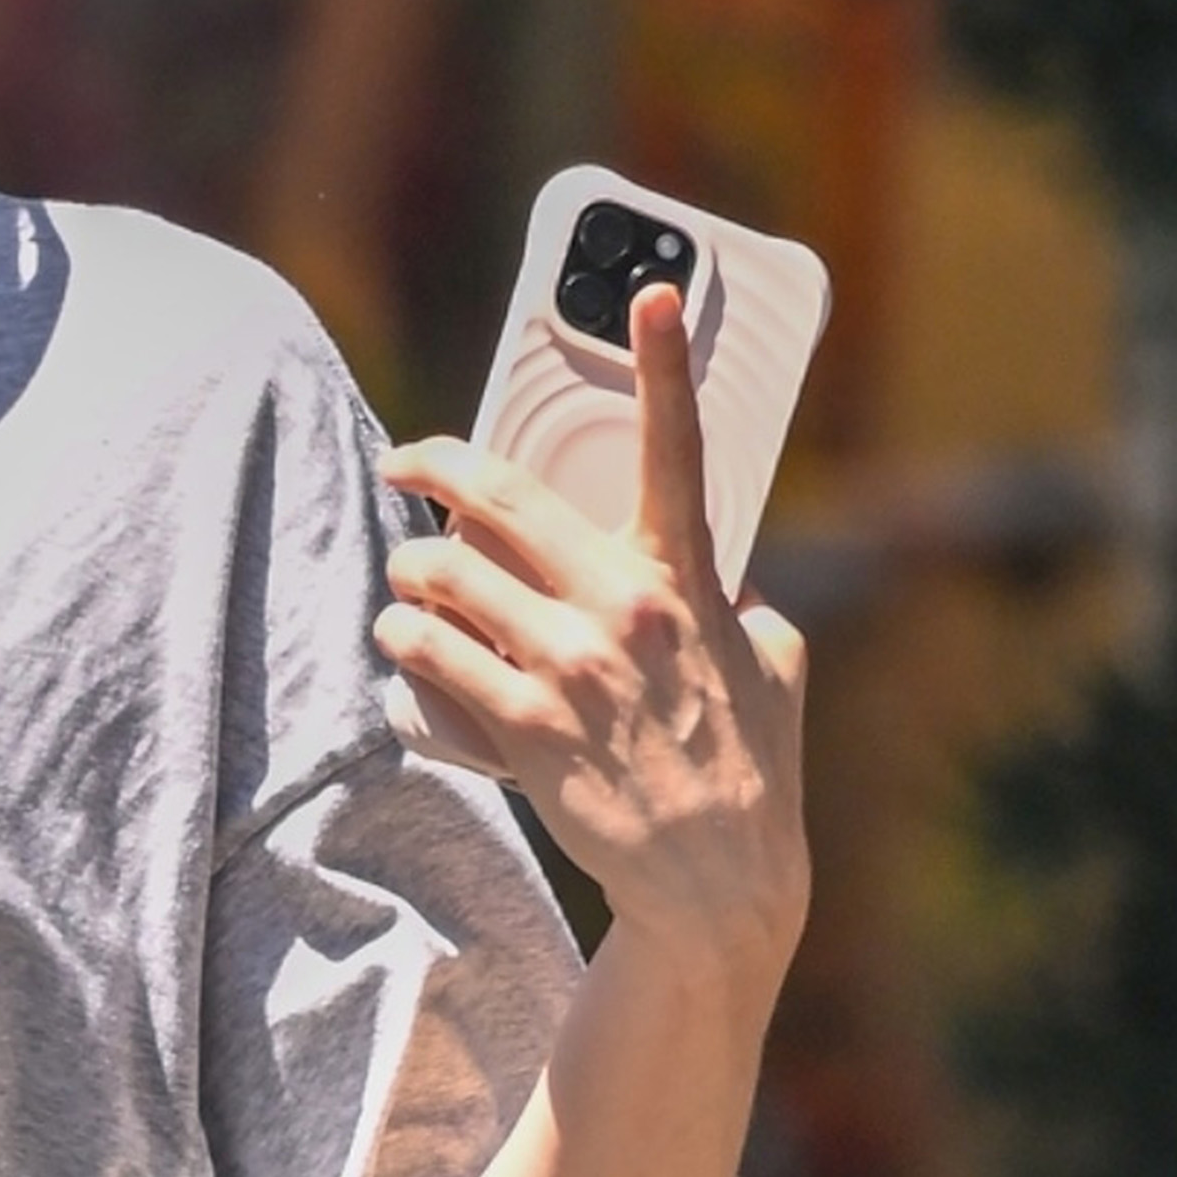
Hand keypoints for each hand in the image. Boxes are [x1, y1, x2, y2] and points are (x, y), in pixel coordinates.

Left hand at [373, 283, 810, 979]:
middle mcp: (625, 608)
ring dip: (408, 574)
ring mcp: (570, 667)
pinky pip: (422, 654)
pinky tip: (408, 651)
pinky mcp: (523, 728)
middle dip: (429, 464)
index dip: (664, 363)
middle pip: (496, 495)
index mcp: (688, 580)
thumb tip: (725, 577)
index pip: (680, 451)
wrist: (718, 885)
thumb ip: (740, 605)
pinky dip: (400, 644)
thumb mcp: (775, 669)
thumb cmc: (748, 770)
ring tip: (410, 588)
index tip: (650, 291)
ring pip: (437, 574)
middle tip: (402, 464)